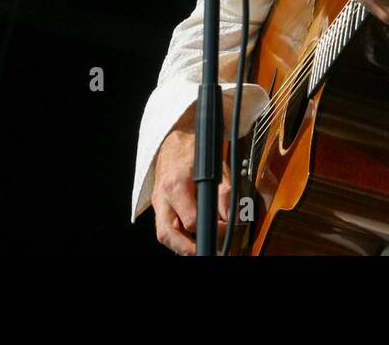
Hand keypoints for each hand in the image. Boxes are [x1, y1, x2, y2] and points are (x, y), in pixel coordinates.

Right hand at [150, 112, 232, 254]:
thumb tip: (231, 216)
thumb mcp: (217, 169)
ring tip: (201, 248)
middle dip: (188, 248)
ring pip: (163, 234)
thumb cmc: (197, 152)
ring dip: (181, 246)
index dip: (212, 229)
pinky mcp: (158, 205)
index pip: (191, 220)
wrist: (177, 139)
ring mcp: (157, 201)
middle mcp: (162, 195)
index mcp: (176, 184)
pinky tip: (193, 238)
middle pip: (168, 234)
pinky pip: (165, 228)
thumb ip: (225, 193)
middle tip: (209, 250)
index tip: (225, 230)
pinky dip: (178, 237)